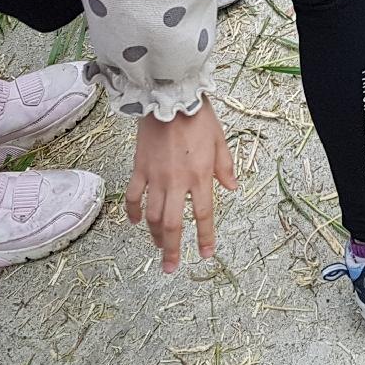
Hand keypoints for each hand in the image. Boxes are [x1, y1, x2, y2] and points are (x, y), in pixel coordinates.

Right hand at [124, 103, 237, 273]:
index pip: (203, 215)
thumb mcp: (220, 140)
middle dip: (171, 249)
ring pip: (152, 215)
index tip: (205, 254)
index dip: (205, 237)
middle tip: (170, 267)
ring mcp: (155, 177)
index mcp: (200, 176)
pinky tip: (135, 222)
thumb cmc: (198, 116)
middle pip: (173, 224)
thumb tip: (232, 189)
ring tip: (158, 247)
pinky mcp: (139, 168)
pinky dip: (132, 212)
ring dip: (154, 235)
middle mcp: (177, 182)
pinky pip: (132, 196)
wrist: (170, 98)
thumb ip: (225, 168)